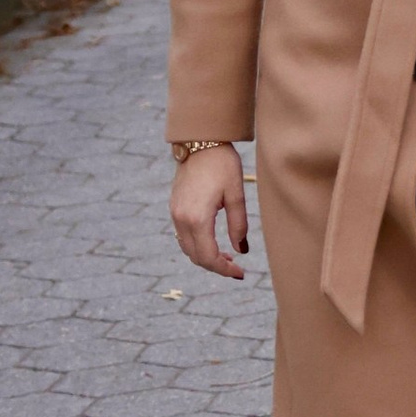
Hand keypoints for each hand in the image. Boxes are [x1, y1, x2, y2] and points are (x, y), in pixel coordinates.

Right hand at [170, 146, 248, 279]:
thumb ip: (238, 224)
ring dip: (206, 257)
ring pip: (188, 248)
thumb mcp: (236, 194)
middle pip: (196, 257)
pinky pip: (183, 237)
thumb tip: (241, 250)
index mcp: (197, 218)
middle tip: (237, 268)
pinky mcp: (174, 208)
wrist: (200, 142)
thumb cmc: (223, 164)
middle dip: (216, 266)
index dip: (224, 269)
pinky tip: (213, 242)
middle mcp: (181, 219)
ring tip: (228, 257)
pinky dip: (197, 245)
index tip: (241, 274)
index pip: (208, 257)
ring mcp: (174, 214)